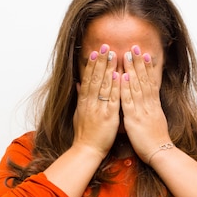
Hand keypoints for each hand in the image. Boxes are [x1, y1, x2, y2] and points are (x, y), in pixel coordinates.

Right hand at [73, 44, 120, 159]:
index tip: (96, 51)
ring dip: (108, 68)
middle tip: (105, 46)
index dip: (92, 64)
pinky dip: (114, 87)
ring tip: (112, 54)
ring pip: (103, 85)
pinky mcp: (108, 116)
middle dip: (100, 61)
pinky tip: (118, 75)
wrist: (86, 150)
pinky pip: (112, 99)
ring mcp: (99, 108)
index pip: (88, 79)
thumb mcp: (79, 114)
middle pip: (95, 78)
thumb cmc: (84, 134)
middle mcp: (90, 102)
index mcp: (84, 102)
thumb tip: (78, 84)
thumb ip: (80, 98)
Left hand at [120, 45, 171, 162]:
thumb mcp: (156, 121)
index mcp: (153, 105)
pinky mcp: (134, 118)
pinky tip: (123, 76)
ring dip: (132, 69)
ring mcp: (142, 109)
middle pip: (144, 79)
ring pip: (136, 85)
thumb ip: (151, 110)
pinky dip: (126, 87)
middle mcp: (148, 104)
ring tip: (127, 54)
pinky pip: (129, 100)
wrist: (161, 152)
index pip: (150, 81)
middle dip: (138, 62)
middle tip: (135, 46)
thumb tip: (150, 103)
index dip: (147, 67)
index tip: (144, 53)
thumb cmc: (156, 140)